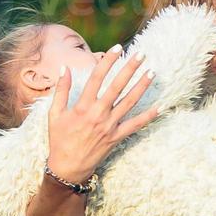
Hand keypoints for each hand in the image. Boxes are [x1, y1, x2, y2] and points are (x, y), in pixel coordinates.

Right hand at [45, 47, 158, 184]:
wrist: (68, 167)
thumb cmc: (60, 139)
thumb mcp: (54, 114)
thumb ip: (61, 90)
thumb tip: (64, 68)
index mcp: (82, 106)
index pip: (97, 77)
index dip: (107, 61)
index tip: (117, 48)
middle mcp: (98, 114)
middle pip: (117, 86)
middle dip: (130, 69)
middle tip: (142, 54)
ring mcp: (109, 126)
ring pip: (129, 102)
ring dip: (142, 86)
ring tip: (152, 72)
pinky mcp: (117, 137)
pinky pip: (135, 125)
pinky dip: (148, 116)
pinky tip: (160, 106)